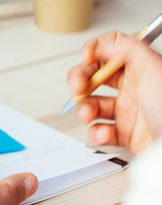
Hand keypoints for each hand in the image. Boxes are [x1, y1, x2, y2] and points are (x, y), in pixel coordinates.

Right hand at [67, 31, 161, 153]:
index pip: (110, 51)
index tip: (88, 59)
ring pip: (92, 106)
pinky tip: (105, 133)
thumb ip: (126, 47)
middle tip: (78, 88)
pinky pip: (100, 131)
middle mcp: (133, 88)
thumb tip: (101, 43)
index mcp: (141, 67)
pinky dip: (97, 133)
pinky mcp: (124, 135)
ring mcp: (128, 111)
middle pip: (94, 78)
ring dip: (84, 110)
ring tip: (89, 115)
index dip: (94, 52)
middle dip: (80, 82)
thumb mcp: (153, 67)